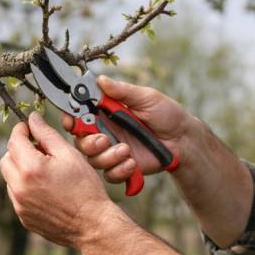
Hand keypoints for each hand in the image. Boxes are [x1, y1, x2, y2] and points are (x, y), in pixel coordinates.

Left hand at [0, 113, 116, 248]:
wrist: (92, 224)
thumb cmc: (85, 189)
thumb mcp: (69, 155)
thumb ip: (47, 134)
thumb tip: (33, 119)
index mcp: (31, 168)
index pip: (14, 140)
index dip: (21, 130)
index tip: (28, 127)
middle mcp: (19, 187)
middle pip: (6, 159)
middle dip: (18, 150)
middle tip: (38, 150)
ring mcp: (20, 204)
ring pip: (10, 178)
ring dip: (22, 170)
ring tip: (46, 173)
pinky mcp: (23, 217)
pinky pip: (18, 196)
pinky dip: (26, 188)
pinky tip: (47, 190)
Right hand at [64, 75, 196, 185]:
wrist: (183, 139)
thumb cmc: (166, 114)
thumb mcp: (146, 98)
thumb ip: (122, 91)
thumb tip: (100, 80)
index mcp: (107, 112)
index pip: (80, 115)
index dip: (71, 118)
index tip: (71, 121)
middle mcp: (106, 132)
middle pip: (81, 140)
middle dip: (88, 142)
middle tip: (103, 139)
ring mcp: (113, 151)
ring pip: (93, 159)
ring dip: (107, 156)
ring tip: (126, 151)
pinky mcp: (122, 167)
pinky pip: (109, 174)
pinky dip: (119, 170)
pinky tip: (133, 163)